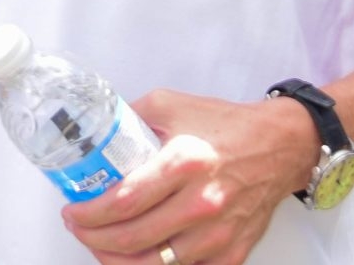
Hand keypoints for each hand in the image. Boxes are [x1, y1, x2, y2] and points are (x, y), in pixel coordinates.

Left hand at [62, 90, 315, 264]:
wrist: (281, 146)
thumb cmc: (225, 125)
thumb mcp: (170, 104)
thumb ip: (129, 117)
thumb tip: (93, 133)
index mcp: (184, 162)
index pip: (124, 200)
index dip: (89, 213)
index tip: (71, 211)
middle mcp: (202, 202)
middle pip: (134, 238)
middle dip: (94, 238)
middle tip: (78, 229)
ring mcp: (219, 233)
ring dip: (117, 260)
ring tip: (100, 245)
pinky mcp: (233, 253)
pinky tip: (136, 257)